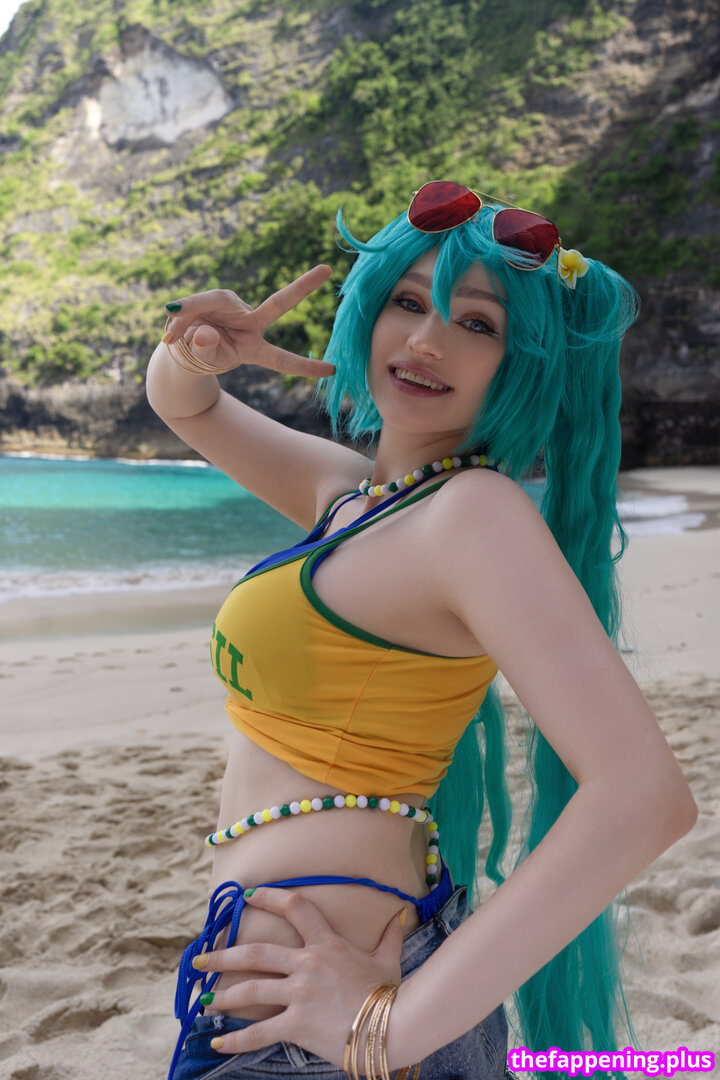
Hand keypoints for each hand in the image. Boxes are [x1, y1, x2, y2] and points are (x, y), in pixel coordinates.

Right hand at [162, 264, 334, 377]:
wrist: (182, 347)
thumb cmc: (200, 357)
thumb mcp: (205, 361)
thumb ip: (207, 350)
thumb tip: (204, 333)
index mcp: (254, 348)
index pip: (282, 359)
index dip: (304, 366)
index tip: (331, 371)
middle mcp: (250, 323)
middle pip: (277, 304)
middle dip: (302, 287)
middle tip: (326, 270)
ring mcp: (234, 309)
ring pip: (213, 304)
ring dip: (188, 319)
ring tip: (171, 337)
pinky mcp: (216, 299)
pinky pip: (194, 304)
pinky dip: (180, 316)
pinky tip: (170, 332)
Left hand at [193, 885, 407, 1067]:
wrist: (394, 1025)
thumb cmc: (390, 992)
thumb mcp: (388, 959)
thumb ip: (388, 937)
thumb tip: (399, 917)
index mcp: (326, 944)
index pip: (295, 908)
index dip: (270, 897)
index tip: (249, 895)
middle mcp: (307, 964)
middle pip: (255, 953)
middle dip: (222, 955)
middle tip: (199, 958)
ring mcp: (300, 994)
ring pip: (251, 990)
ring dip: (222, 995)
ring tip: (203, 1000)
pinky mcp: (298, 1024)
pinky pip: (260, 1032)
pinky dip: (236, 1039)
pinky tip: (218, 1042)